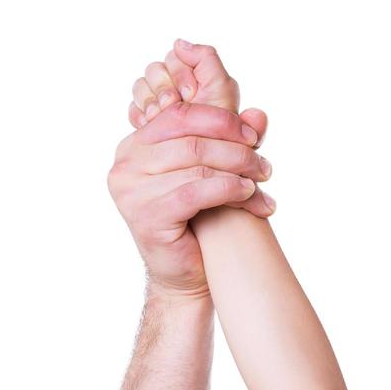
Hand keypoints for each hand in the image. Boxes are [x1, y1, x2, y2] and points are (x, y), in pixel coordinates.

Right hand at [108, 40, 272, 297]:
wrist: (185, 275)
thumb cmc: (198, 222)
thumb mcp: (211, 175)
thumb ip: (229, 143)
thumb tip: (260, 114)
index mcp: (136, 146)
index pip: (179, 115)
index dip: (220, 120)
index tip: (253, 137)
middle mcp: (126, 163)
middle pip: (191, 140)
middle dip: (236, 150)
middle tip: (264, 165)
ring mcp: (131, 190)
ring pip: (196, 164)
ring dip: (238, 171)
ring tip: (262, 183)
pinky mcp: (145, 215)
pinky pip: (195, 192)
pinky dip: (229, 190)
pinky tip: (250, 195)